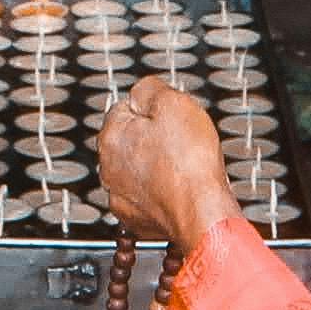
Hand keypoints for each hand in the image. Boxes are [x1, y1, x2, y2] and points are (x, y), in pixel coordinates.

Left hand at [94, 78, 234, 254]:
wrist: (202, 212)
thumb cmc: (190, 164)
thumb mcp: (174, 104)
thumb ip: (150, 89)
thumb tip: (142, 90)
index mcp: (112, 136)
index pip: (125, 108)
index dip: (153, 110)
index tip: (170, 117)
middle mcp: (109, 169)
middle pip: (130, 142)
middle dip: (153, 140)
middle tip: (180, 143)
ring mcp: (121, 197)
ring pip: (137, 172)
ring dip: (156, 168)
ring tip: (182, 168)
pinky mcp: (136, 220)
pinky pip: (147, 199)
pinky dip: (161, 194)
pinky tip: (179, 190)